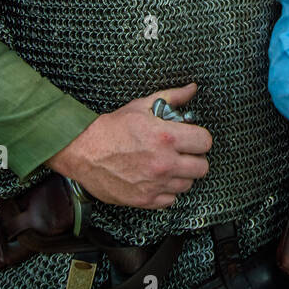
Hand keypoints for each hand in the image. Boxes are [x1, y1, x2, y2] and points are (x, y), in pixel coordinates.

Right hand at [47, 82, 211, 208]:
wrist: (82, 152)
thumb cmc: (111, 128)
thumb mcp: (142, 106)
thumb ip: (172, 97)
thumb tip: (192, 88)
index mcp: (167, 137)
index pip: (205, 142)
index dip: (200, 139)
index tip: (192, 139)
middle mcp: (164, 162)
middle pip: (202, 167)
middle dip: (195, 158)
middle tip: (183, 153)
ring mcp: (155, 184)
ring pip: (188, 184)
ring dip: (181, 175)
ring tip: (168, 165)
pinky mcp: (145, 199)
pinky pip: (171, 200)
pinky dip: (166, 191)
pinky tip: (156, 179)